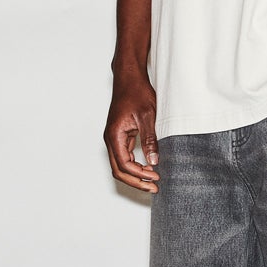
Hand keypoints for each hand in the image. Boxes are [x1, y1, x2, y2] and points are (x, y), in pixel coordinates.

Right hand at [104, 69, 158, 192]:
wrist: (129, 78)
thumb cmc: (136, 92)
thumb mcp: (148, 116)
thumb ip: (150, 139)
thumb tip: (153, 161)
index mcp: (114, 135)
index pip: (123, 164)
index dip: (139, 175)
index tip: (155, 177)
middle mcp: (111, 139)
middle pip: (118, 170)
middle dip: (135, 182)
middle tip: (154, 189)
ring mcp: (115, 138)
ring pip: (121, 165)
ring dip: (135, 175)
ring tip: (153, 182)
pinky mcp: (121, 136)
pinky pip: (125, 156)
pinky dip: (136, 165)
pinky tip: (149, 168)